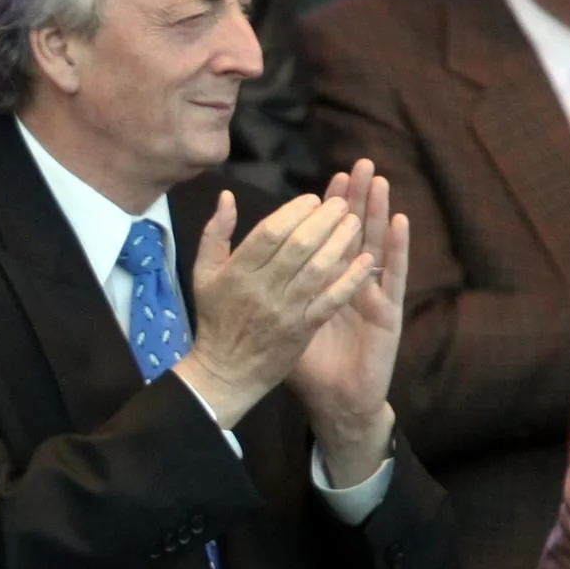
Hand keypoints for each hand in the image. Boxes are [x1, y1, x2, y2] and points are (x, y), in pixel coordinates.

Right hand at [175, 191, 374, 429]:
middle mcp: (262, 288)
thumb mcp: (204, 274)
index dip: (294, 211)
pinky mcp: (303, 329)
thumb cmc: (216, 319)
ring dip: (340, 242)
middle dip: (324, 220)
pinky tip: (365, 260)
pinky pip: (330, 300)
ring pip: (318, 269)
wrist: (226, 373)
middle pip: (298, 245)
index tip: (313, 199)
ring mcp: (285, 310)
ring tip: (355, 222)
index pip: (269, 232)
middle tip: (342, 204)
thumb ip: (215, 233)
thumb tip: (227, 196)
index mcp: (237, 271)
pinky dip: (350, 279)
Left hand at [288, 158, 407, 484]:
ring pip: (376, 246)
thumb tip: (241, 263)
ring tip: (378, 179)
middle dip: (354, 199)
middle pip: (354, 233)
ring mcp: (372, 296)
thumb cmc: (308, 366)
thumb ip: (265, 290)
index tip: (326, 181)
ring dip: (378, 212)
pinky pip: (393, 277)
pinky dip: (398, 249)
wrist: (336, 403)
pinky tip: (399, 221)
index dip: (327, 210)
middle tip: (358, 164)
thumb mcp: (280, 323)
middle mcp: (351, 285)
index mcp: (324, 285)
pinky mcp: (387, 313)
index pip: (326, 238)